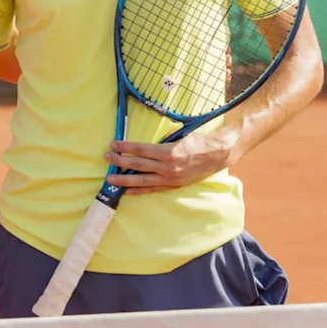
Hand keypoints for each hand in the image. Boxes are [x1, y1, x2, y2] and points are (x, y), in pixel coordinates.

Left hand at [104, 128, 240, 194]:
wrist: (219, 154)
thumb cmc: (201, 141)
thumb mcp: (180, 137)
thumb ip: (163, 142)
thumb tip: (145, 143)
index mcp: (169, 152)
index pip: (140, 149)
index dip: (125, 147)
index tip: (113, 144)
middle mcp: (168, 167)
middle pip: (138, 164)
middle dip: (120, 161)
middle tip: (107, 157)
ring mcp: (170, 179)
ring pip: (142, 179)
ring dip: (124, 178)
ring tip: (110, 178)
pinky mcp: (173, 185)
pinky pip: (152, 188)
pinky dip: (138, 190)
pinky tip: (127, 190)